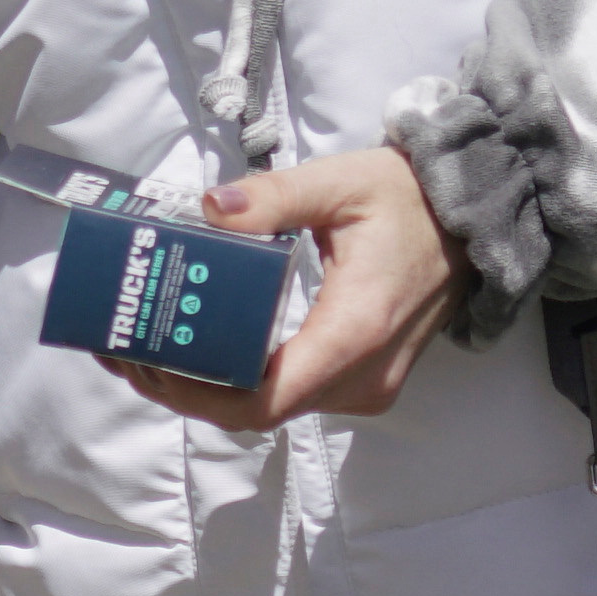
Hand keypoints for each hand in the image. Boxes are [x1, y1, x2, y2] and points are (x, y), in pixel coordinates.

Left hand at [124, 143, 461, 435]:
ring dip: (207, 391)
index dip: (197, 393)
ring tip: (147, 353)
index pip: (265, 399)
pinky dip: (239, 383)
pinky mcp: (359, 380)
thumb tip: (212, 209)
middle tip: (126, 355)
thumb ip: (275, 197)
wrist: (470, 222)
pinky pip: (290, 396)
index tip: (147, 363)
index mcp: (354, 332)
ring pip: (270, 410)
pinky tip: (198, 353)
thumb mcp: (343, 183)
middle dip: (184, 391)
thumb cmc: (410, 201)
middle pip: (256, 412)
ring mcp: (364, 386)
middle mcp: (361, 376)